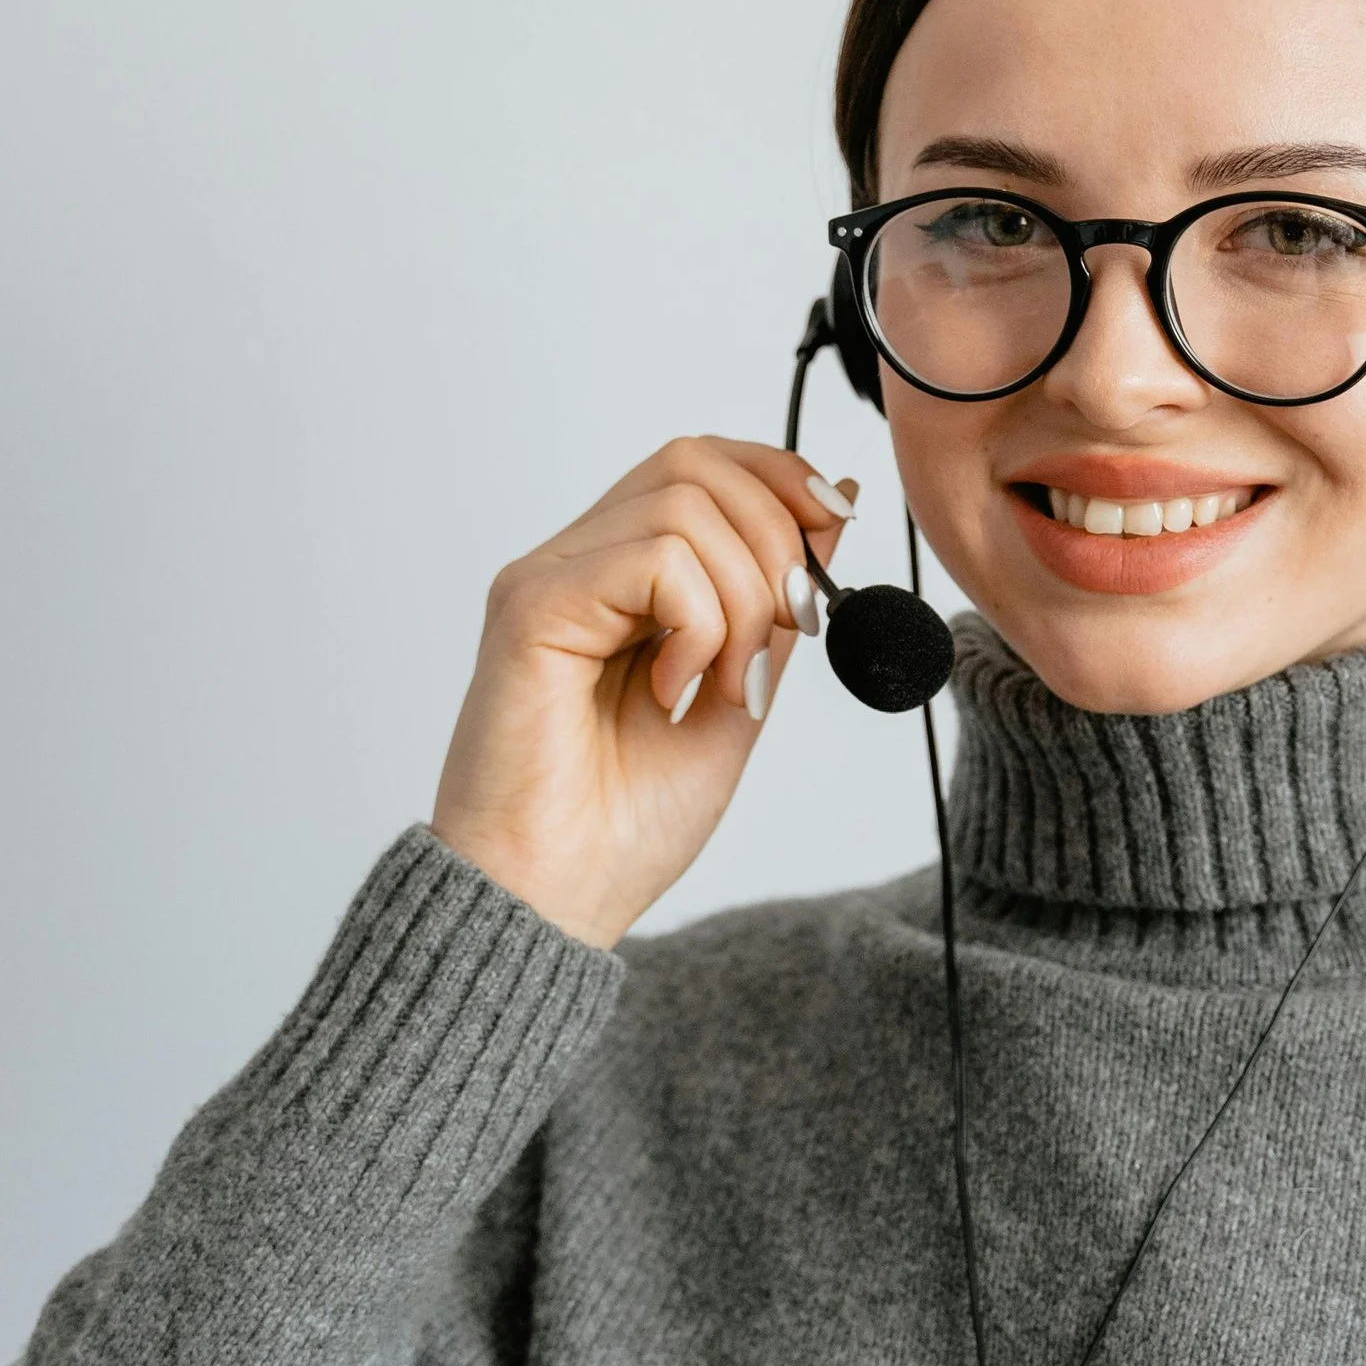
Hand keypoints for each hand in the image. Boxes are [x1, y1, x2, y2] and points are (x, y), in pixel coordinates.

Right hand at [429, 437, 858, 946]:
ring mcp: (548, 579)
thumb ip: (775, 605)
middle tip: (785, 634)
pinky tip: (672, 692)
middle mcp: (577, 564)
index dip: (778, 478)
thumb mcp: (739, 694)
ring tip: (720, 686)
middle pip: (694, 462)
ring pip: (682, 504)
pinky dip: (697, 621)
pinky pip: (652, 558)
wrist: (552, 903)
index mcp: (619, 580)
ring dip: (740, 598)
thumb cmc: (623, 826)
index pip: (701, 465)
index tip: (833, 529)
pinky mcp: (531, 607)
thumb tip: (832, 505)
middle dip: (775, 538)